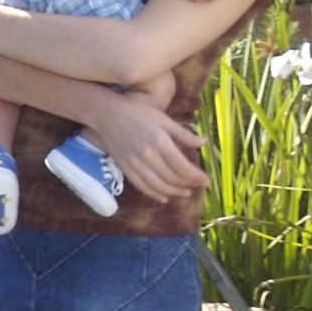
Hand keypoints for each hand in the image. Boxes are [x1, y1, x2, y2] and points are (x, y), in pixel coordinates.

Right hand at [84, 86, 205, 201]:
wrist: (105, 114)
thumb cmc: (136, 113)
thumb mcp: (162, 119)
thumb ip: (183, 134)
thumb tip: (203, 143)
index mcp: (160, 141)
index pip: (182, 167)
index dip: (196, 177)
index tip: (206, 181)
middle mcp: (147, 155)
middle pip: (172, 178)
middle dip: (188, 185)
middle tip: (198, 186)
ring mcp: (134, 163)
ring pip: (158, 185)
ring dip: (174, 192)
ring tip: (185, 193)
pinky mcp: (124, 167)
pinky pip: (141, 186)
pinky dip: (154, 194)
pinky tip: (164, 197)